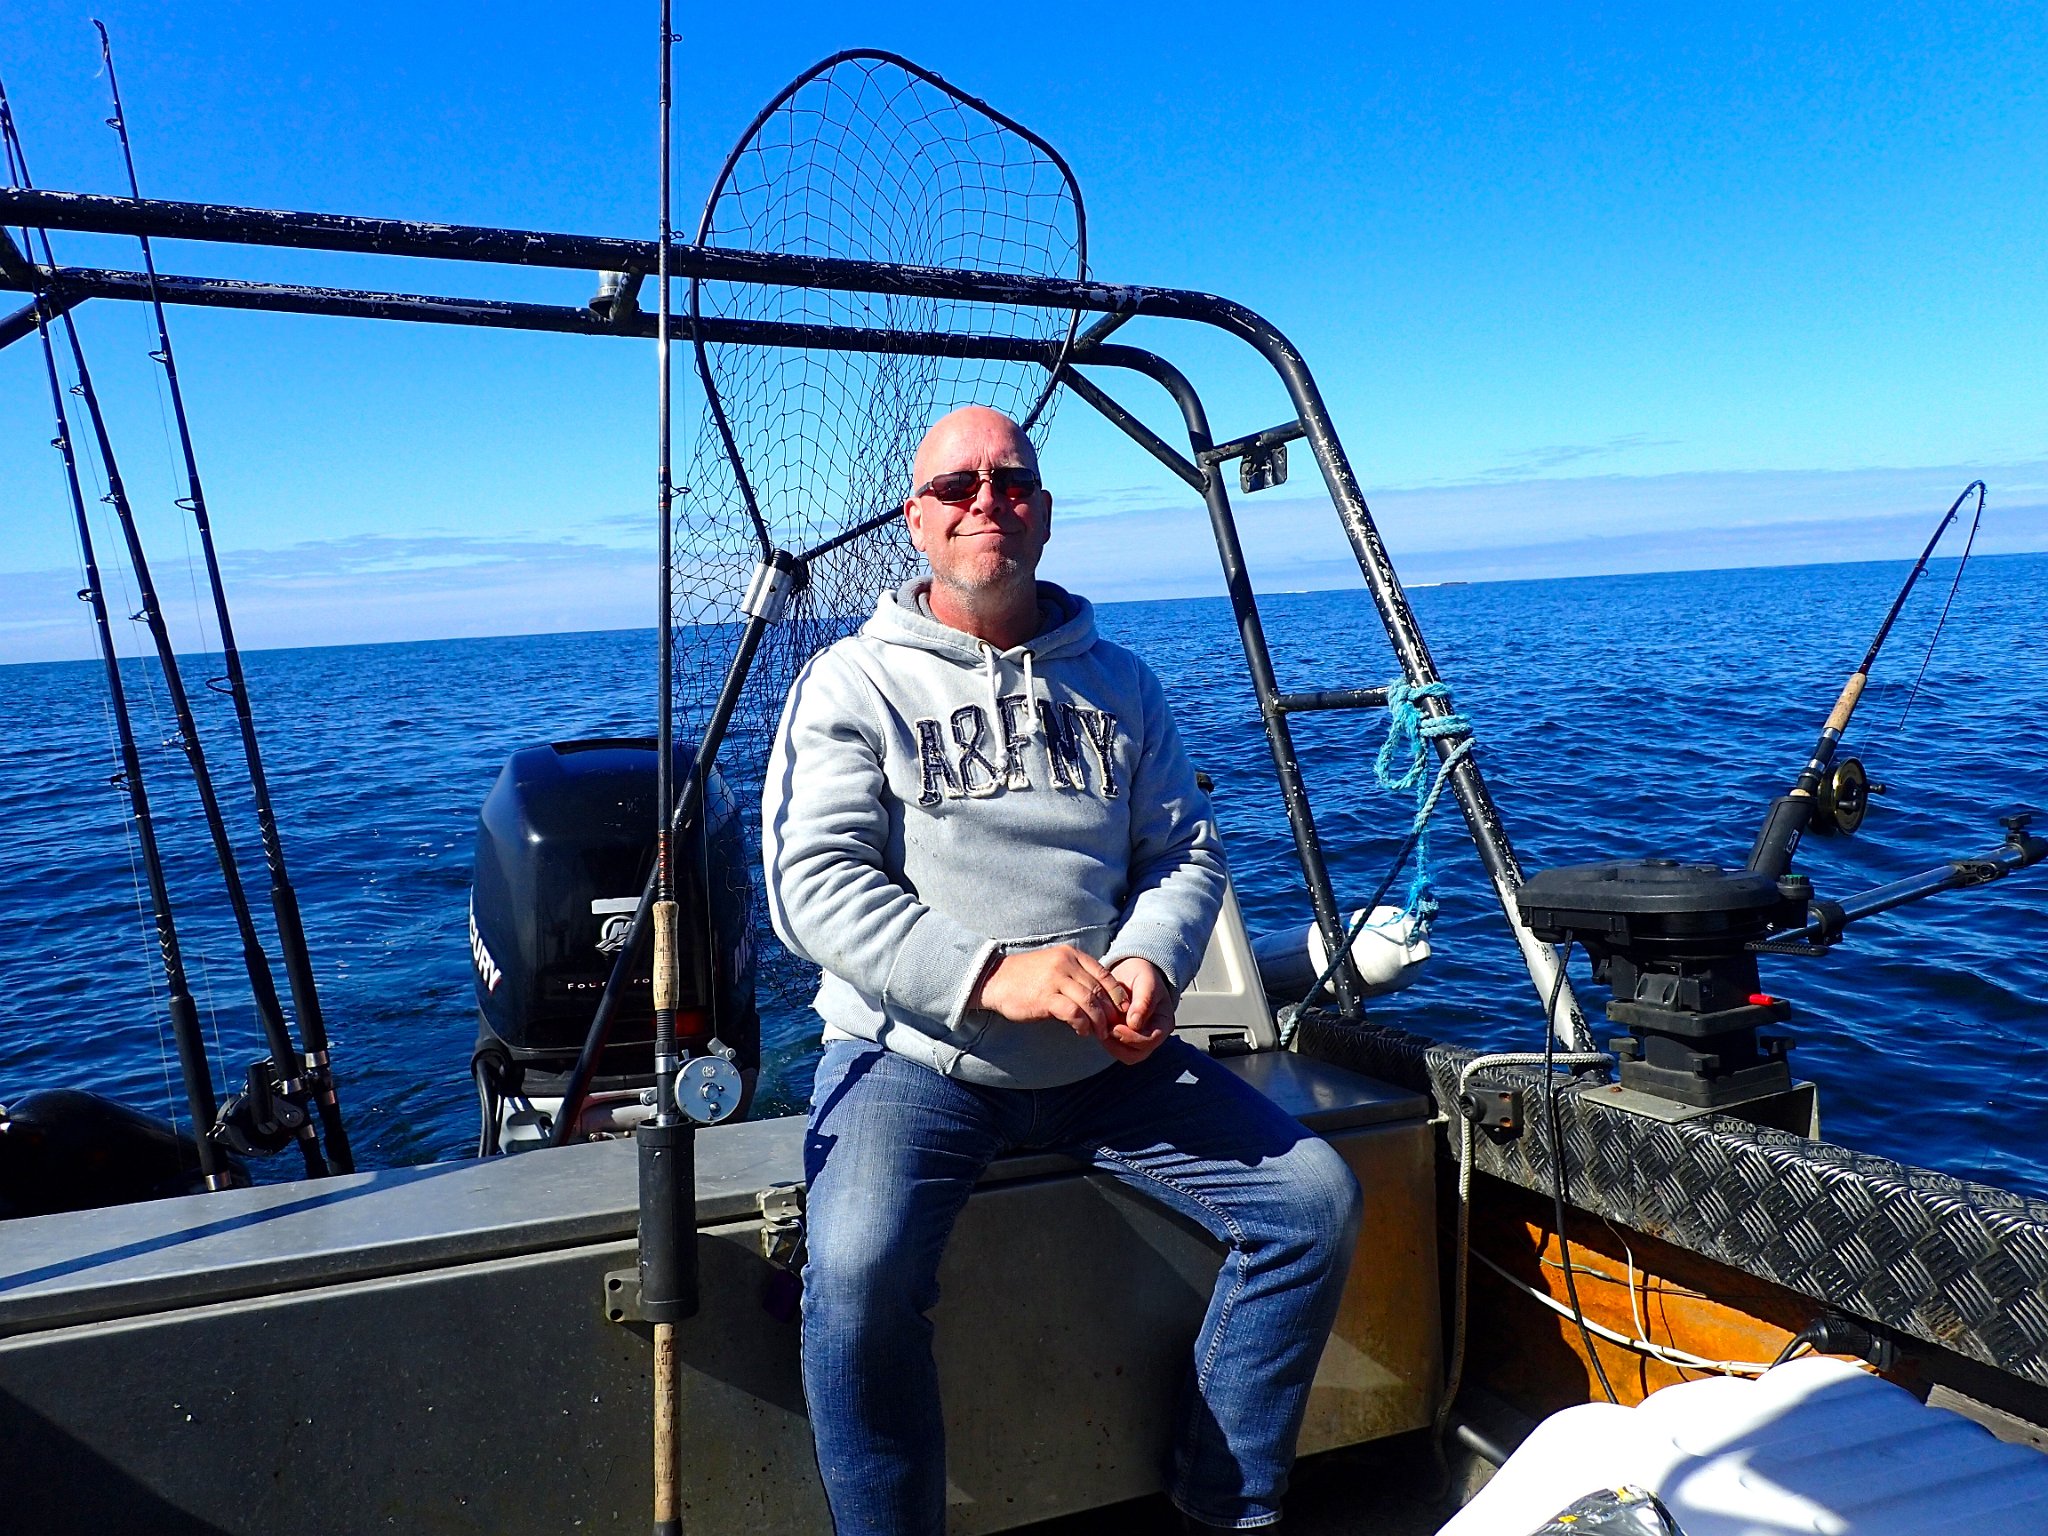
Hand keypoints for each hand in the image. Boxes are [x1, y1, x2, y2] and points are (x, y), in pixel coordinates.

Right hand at [971, 945, 1129, 1039]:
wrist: (994, 979)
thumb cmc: (1026, 977)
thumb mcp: (1054, 966)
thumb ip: (1076, 976)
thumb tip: (1100, 998)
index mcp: (1071, 955)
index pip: (1104, 974)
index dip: (1117, 994)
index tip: (1122, 1010)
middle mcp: (1066, 963)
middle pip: (1099, 990)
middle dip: (1110, 1012)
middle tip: (1113, 1027)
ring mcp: (1056, 979)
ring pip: (1090, 1002)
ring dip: (1099, 1021)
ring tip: (1100, 1033)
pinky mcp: (1045, 997)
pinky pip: (1074, 1013)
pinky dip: (1082, 1025)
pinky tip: (1081, 1032)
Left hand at [1102, 957, 1173, 1064]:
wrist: (1132, 972)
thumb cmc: (1144, 976)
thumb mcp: (1147, 983)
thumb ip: (1144, 1001)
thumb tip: (1135, 1023)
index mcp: (1163, 1023)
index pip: (1150, 1040)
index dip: (1133, 1037)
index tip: (1116, 1027)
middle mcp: (1152, 1035)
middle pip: (1137, 1053)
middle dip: (1119, 1044)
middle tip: (1106, 1029)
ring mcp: (1137, 1039)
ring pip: (1124, 1054)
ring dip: (1110, 1044)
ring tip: (1101, 1026)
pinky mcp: (1123, 1038)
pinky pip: (1114, 1048)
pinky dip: (1105, 1040)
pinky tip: (1099, 1025)